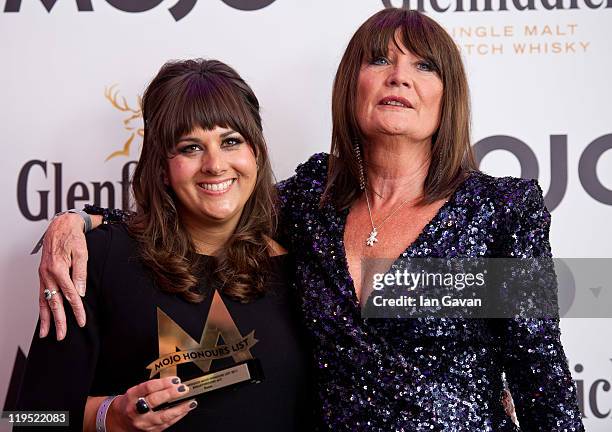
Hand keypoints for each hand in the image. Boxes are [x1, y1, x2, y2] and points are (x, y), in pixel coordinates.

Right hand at [38, 213, 91, 339]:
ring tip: (45, 334)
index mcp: (58, 269)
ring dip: (45, 318)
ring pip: (43, 301)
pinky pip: (41, 294)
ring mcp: (43, 275)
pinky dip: (42, 307)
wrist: (60, 226)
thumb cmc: (73, 238)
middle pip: (54, 302)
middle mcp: (47, 274)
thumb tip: (80, 293)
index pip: (70, 295)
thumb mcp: (82, 253)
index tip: (82, 322)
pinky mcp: (43, 275)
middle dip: (58, 321)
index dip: (77, 310)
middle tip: (62, 336)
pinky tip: (44, 316)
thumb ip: (80, 273)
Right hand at [107, 377, 196, 431]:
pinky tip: (185, 410)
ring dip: (179, 408)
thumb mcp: (136, 391)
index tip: (175, 380)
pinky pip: (166, 424)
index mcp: (132, 396)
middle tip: (184, 388)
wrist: (120, 420)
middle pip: (154, 401)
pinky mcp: (150, 431)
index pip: (148, 388)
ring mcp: (143, 422)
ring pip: (163, 416)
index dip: (163, 383)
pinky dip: (177, 416)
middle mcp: (136, 410)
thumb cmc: (132, 402)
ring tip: (191, 402)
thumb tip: (173, 382)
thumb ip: (151, 387)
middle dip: (171, 394)